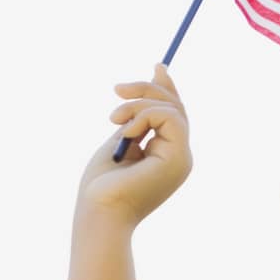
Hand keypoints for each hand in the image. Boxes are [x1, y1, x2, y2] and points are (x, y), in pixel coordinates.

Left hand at [76, 64, 192, 227]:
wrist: (99, 214)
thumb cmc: (99, 188)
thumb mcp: (118, 145)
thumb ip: (133, 122)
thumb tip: (138, 96)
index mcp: (165, 156)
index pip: (174, 115)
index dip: (167, 89)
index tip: (157, 65)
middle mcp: (178, 157)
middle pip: (176, 108)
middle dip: (148, 90)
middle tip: (117, 89)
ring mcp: (181, 159)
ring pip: (172, 109)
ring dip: (139, 105)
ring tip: (113, 118)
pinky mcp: (178, 158)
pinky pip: (170, 118)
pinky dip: (144, 116)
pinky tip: (124, 132)